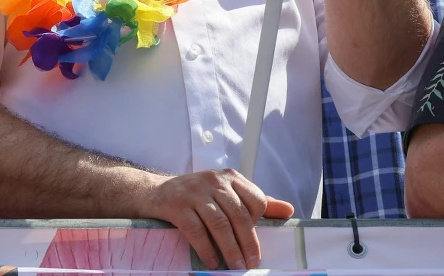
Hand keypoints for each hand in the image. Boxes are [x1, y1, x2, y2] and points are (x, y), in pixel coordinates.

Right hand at [139, 168, 293, 270]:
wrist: (155, 192)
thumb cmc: (196, 196)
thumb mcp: (225, 193)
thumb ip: (255, 201)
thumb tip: (288, 210)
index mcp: (229, 177)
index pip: (255, 199)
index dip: (258, 223)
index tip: (255, 241)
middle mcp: (213, 180)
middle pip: (239, 215)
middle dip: (248, 243)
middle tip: (252, 264)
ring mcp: (193, 191)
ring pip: (219, 224)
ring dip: (230, 250)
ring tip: (236, 267)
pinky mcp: (176, 204)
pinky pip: (196, 229)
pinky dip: (206, 248)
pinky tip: (212, 261)